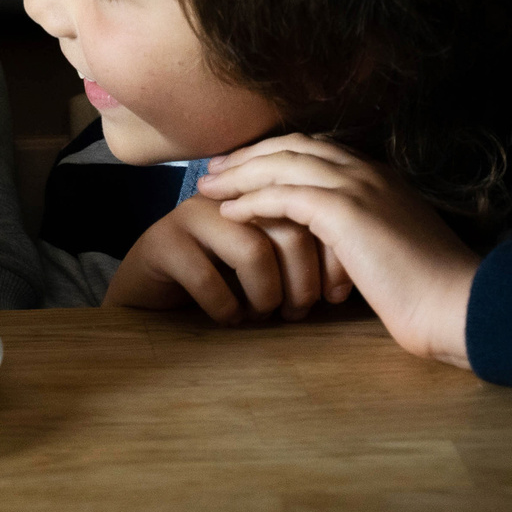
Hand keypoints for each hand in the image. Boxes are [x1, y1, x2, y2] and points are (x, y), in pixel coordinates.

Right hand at [103, 195, 342, 321]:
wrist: (153, 297)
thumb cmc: (224, 284)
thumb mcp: (274, 265)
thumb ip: (308, 253)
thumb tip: (358, 275)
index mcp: (262, 192)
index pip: (316, 210)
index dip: (333, 256)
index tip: (338, 295)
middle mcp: (230, 196)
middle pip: (289, 228)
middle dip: (304, 281)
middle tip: (300, 312)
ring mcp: (193, 215)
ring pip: (253, 250)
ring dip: (267, 295)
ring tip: (264, 315)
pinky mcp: (162, 242)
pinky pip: (208, 277)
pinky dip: (227, 309)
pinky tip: (229, 319)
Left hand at [194, 134, 480, 368]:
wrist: (459, 305)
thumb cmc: (432, 291)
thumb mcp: (394, 249)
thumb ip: (365, 234)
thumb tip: (338, 244)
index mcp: (382, 177)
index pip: (315, 149)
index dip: (274, 154)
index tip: (243, 167)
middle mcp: (368, 172)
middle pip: (292, 146)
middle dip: (248, 155)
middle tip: (213, 169)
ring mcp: (357, 187)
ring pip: (282, 164)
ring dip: (239, 174)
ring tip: (207, 187)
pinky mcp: (344, 212)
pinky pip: (283, 196)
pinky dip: (252, 201)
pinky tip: (228, 213)